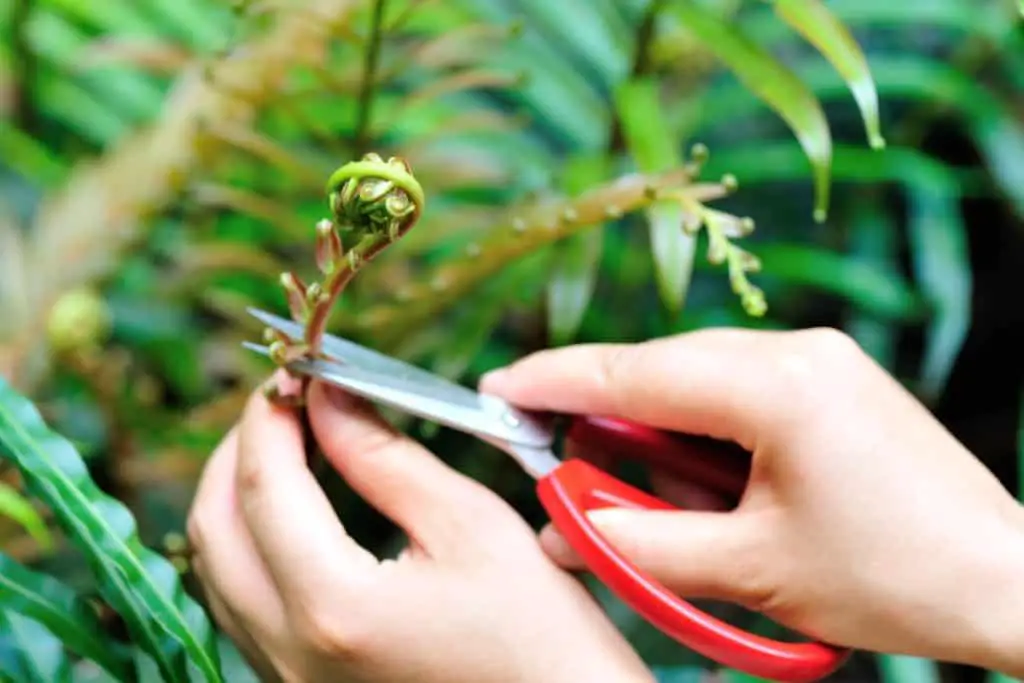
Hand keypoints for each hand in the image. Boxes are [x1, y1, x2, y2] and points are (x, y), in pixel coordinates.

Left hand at [187, 373, 653, 682]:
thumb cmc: (542, 635)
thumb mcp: (471, 526)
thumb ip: (386, 456)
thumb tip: (331, 396)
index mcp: (333, 607)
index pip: (265, 484)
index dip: (271, 414)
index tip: (297, 368)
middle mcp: (290, 653)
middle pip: (215, 527)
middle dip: (241, 450)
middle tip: (289, 402)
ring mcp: (289, 680)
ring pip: (218, 570)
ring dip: (242, 496)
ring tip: (293, 445)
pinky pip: (244, 607)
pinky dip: (256, 544)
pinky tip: (299, 512)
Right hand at [480, 328, 1023, 675]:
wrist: (1004, 584)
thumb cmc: (892, 579)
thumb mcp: (749, 568)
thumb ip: (639, 542)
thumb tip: (563, 523)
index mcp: (776, 385)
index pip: (632, 373)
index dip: (553, 381)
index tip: (497, 389)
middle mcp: (798, 352)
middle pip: (660, 370)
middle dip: (602, 417)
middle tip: (559, 467)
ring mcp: (821, 361)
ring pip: (696, 381)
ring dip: (655, 433)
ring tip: (642, 496)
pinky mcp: (833, 383)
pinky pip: (738, 393)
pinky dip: (700, 434)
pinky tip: (697, 482)